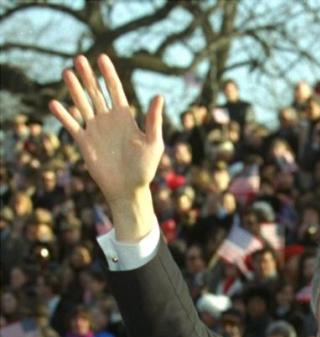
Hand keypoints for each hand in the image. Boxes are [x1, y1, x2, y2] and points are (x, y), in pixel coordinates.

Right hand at [49, 54, 163, 238]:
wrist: (129, 190)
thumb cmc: (145, 169)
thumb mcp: (153, 143)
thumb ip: (154, 120)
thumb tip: (159, 96)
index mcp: (126, 118)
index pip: (115, 90)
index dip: (108, 74)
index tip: (102, 58)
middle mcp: (108, 120)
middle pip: (96, 93)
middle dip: (88, 76)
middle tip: (79, 58)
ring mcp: (95, 130)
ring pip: (82, 104)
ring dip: (74, 89)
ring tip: (67, 72)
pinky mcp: (84, 142)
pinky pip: (72, 125)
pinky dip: (63, 115)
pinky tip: (54, 103)